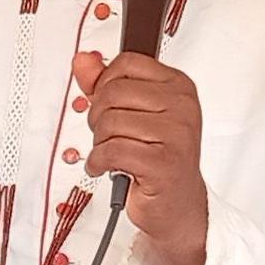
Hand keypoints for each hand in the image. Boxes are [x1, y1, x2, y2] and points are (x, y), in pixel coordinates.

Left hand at [73, 51, 207, 258]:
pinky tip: (107, 168)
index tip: (109, 105)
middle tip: (108, 135)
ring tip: (113, 154)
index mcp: (179, 85)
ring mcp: (177, 134)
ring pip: (109, 122)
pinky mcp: (164, 163)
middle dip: (98, 117)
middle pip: (113, 92)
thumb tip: (82, 60)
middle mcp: (182, 105)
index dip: (105, 84)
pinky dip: (98, 162)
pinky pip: (111, 150)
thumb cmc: (157, 157)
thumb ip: (106, 83)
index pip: (127, 62)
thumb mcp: (134, 112)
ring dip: (99, 143)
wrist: (177, 204)